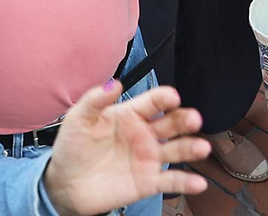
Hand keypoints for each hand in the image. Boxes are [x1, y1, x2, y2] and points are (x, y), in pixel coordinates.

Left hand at [42, 83, 209, 215]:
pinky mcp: (147, 182)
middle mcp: (144, 134)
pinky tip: (199, 182)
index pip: (153, 101)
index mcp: (130, 114)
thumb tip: (113, 83)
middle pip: (172, 123)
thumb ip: (94, 100)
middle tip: (194, 119)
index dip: (164, 98)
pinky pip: (171, 181)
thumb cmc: (72, 147)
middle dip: (185, 119)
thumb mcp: (78, 119)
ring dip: (192, 148)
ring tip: (202, 148)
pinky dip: (186, 182)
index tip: (172, 97)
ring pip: (176, 150)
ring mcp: (148, 158)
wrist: (65, 184)